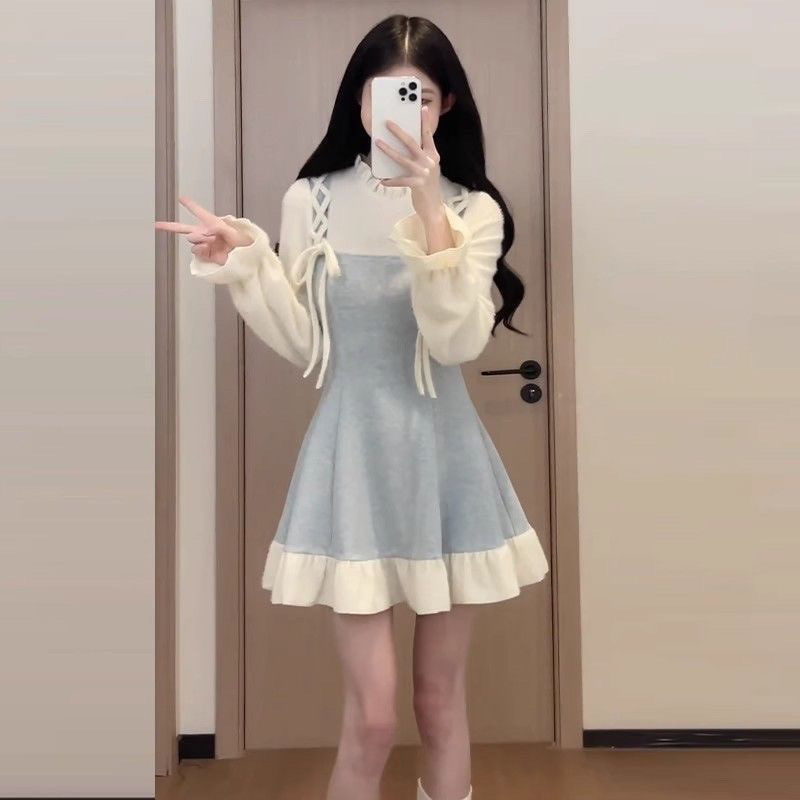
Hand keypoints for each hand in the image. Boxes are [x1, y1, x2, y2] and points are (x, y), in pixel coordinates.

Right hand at [154, 196, 252, 265]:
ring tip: (211, 241)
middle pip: (183, 228)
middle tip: (157, 225)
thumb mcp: (229, 230)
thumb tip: (200, 234)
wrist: (244, 256)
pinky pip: (195, 250)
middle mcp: (205, 233)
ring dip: (199, 239)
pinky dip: (200, 249)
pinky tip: (208, 248)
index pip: (198, 212)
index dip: (189, 205)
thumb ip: (214, 228)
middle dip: (169, 226)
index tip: (181, 198)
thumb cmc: (240, 240)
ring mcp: (204, 244)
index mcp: (211, 222)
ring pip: (191, 240)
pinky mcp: (205, 255)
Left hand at [375, 106, 444, 221]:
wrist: (433, 206)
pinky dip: (391, 181)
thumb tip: (406, 144)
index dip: (425, 122)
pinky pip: (400, 180)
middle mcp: (429, 162)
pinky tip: (382, 180)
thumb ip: (421, 156)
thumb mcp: (428, 167)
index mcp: (433, 155)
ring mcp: (423, 173)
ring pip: (402, 159)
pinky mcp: (417, 185)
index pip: (428, 135)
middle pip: (412, 143)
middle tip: (388, 123)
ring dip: (389, 151)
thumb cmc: (428, 185)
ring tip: (378, 143)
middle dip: (399, 132)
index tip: (422, 108)